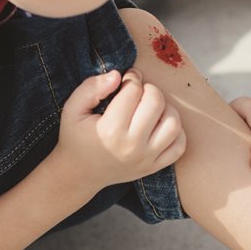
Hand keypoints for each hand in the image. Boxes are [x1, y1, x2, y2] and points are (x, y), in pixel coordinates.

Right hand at [54, 69, 185, 191]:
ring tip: (151, 107)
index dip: (131, 78)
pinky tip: (160, 125)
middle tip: (139, 91)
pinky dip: (176, 131)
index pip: (134, 91)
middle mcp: (132, 145)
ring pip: (173, 123)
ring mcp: (146, 158)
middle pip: (156, 102)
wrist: (80, 174)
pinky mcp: (154, 167)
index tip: (126, 80)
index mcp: (111, 130)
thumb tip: (118, 75)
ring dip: (166, 108)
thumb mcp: (72, 109)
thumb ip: (91, 88)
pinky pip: (179, 146)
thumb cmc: (76, 138)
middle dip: (149, 89)